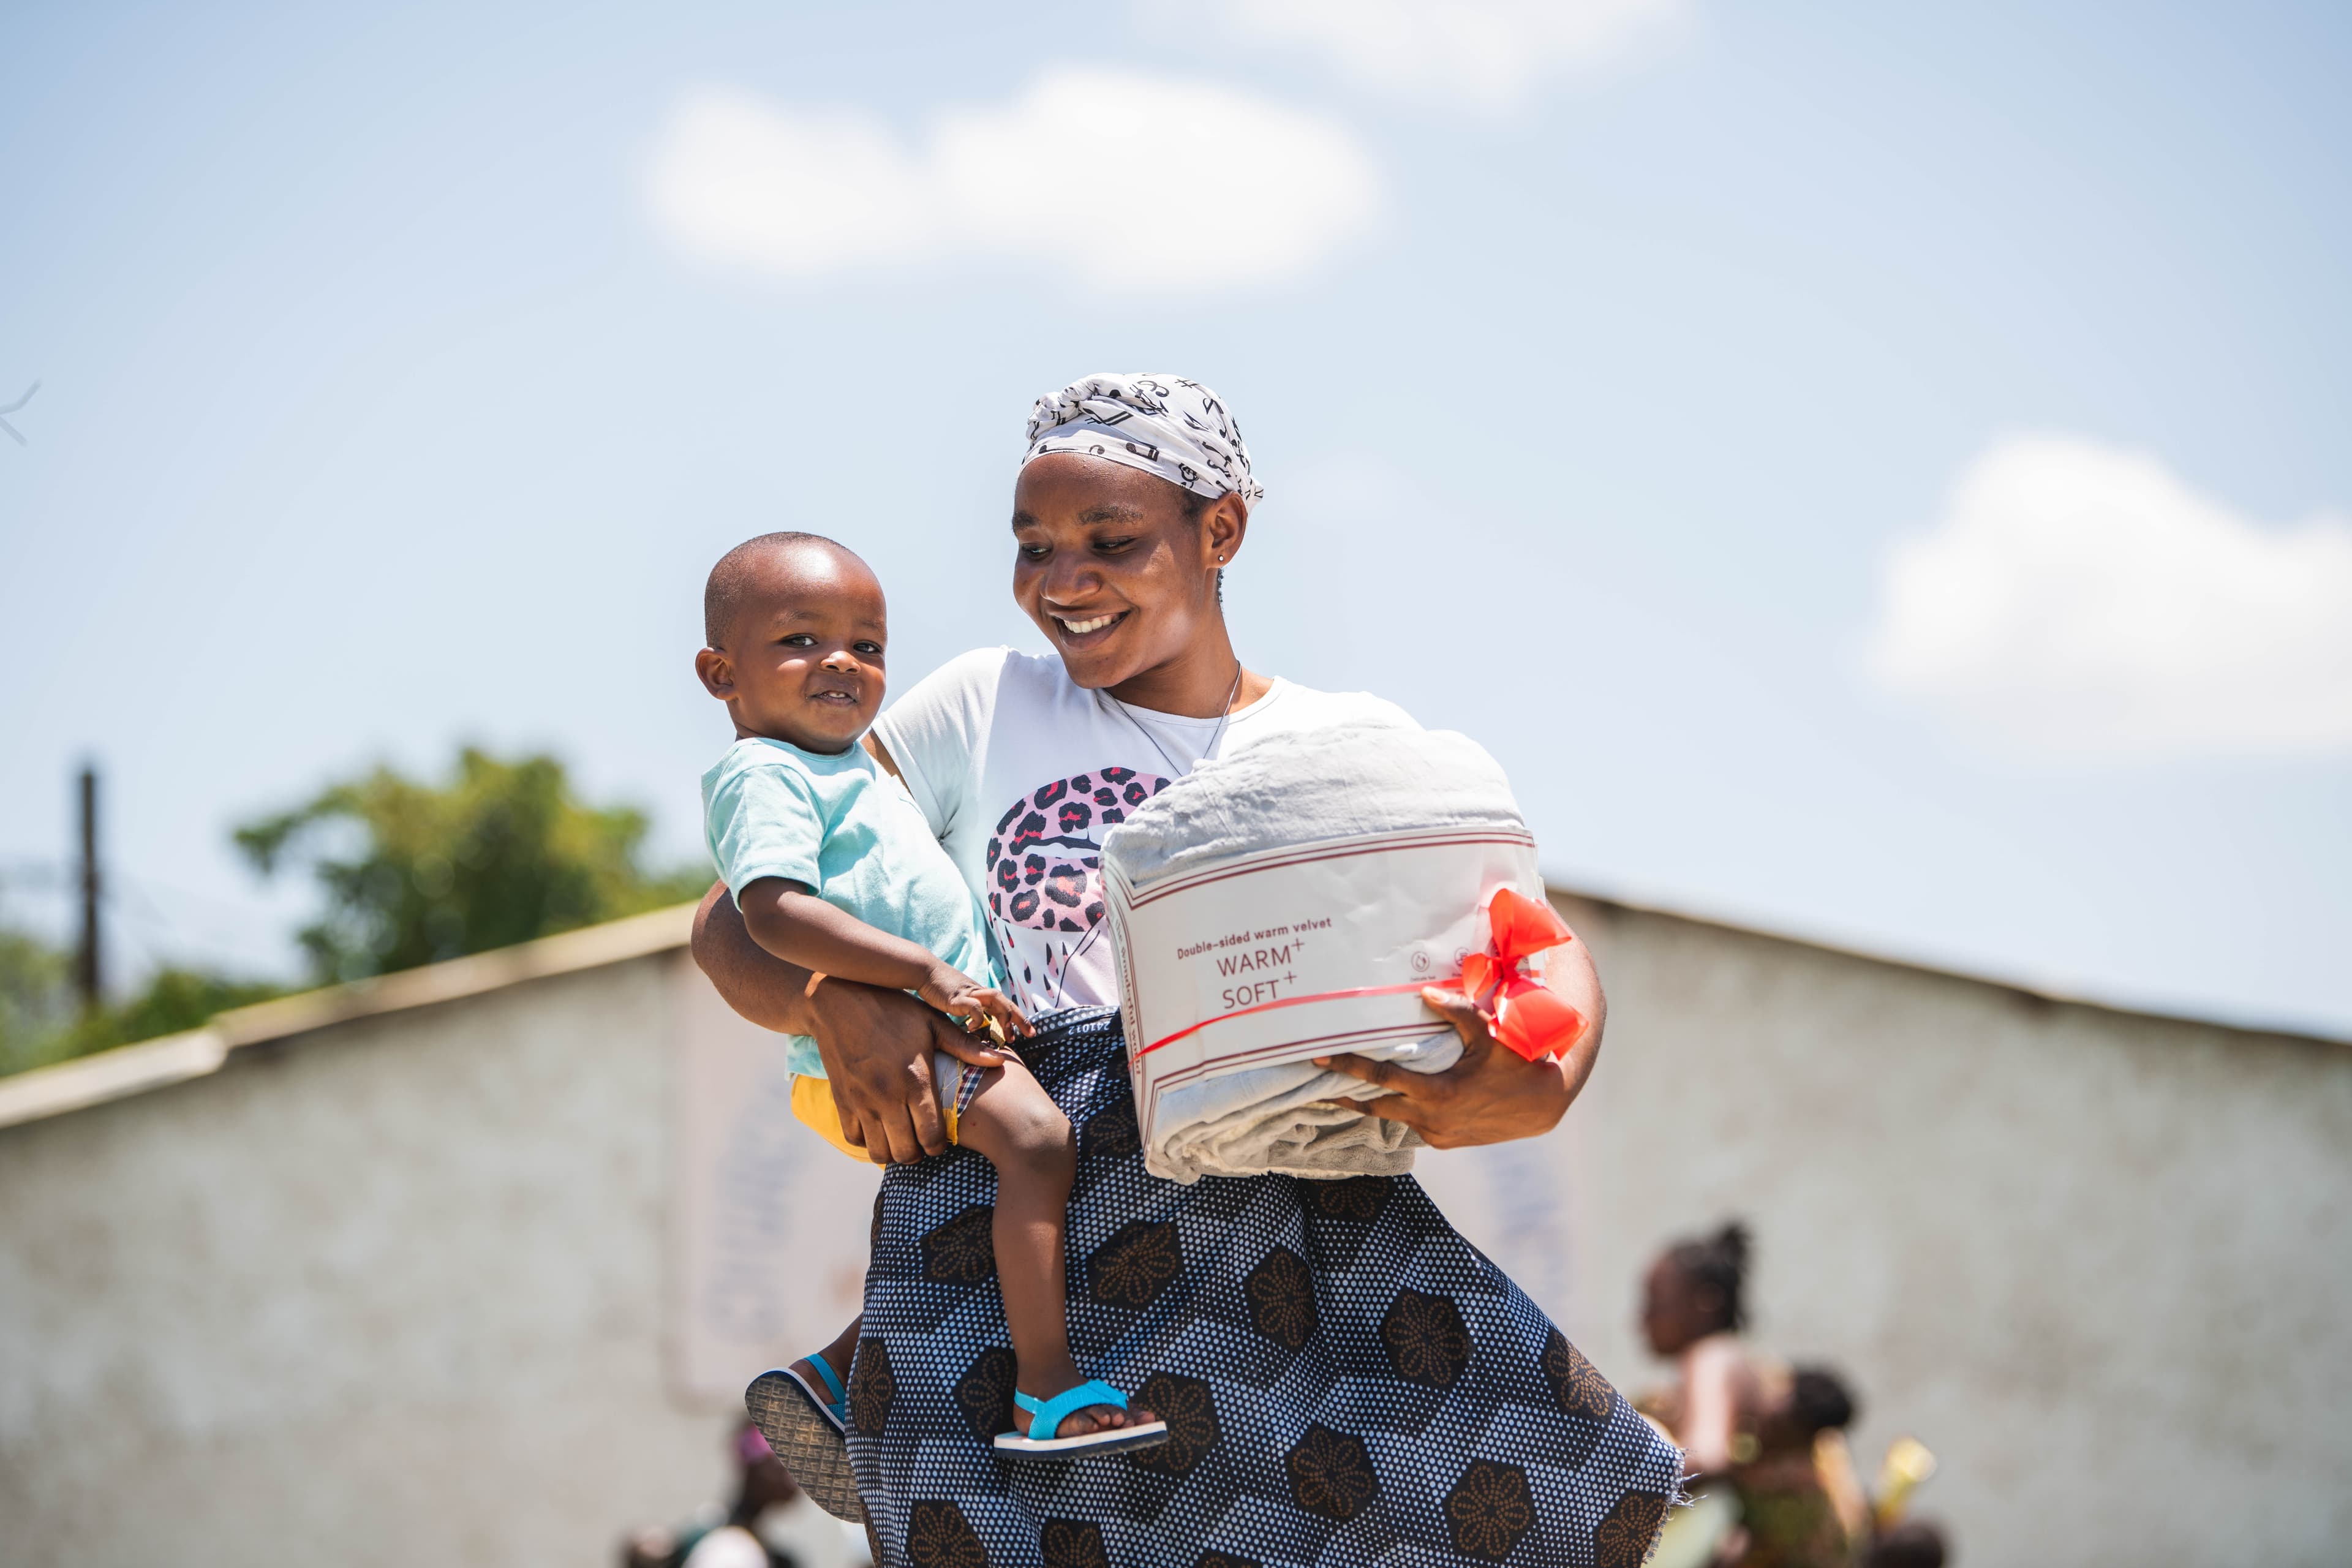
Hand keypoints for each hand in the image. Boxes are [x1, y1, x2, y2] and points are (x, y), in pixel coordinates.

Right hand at [806, 980, 979, 1163]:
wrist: (840, 1001)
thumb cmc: (893, 1010)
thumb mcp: (931, 1023)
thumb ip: (963, 1046)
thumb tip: (999, 1060)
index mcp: (915, 1079)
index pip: (931, 1137)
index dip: (939, 1146)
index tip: (940, 1139)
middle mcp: (887, 1096)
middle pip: (907, 1153)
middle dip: (919, 1154)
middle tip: (922, 1142)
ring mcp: (861, 1101)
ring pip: (879, 1152)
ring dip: (893, 1152)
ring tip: (901, 1138)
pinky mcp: (841, 1101)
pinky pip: (854, 1139)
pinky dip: (867, 1141)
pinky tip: (878, 1128)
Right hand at [919, 967, 1034, 1045]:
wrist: (925, 971)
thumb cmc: (940, 987)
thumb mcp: (960, 1000)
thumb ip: (970, 1010)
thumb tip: (978, 1025)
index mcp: (982, 994)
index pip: (1006, 1005)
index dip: (1019, 1018)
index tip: (1028, 1032)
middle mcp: (980, 992)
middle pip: (1006, 1002)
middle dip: (1020, 1019)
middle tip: (1031, 1034)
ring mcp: (970, 993)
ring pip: (996, 1000)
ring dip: (1005, 1016)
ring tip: (1007, 1032)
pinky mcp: (957, 996)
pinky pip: (973, 1006)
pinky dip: (977, 1017)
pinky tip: (974, 1029)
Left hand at [1312, 985, 1602, 1148]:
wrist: (1543, 1104)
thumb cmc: (1517, 1062)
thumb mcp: (1488, 1033)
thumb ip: (1456, 1012)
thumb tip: (1424, 993)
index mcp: (1438, 1094)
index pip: (1381, 1080)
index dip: (1348, 1067)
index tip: (1321, 1058)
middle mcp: (1432, 1119)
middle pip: (1374, 1106)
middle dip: (1345, 1093)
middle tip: (1317, 1080)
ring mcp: (1437, 1134)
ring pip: (1391, 1119)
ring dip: (1368, 1104)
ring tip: (1341, 1090)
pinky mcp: (1445, 1142)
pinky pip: (1411, 1126)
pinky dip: (1395, 1112)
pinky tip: (1383, 1100)